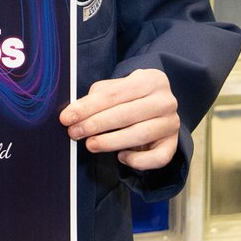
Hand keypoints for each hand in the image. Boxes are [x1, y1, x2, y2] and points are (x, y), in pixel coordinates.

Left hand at [58, 68, 178, 171]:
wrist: (158, 106)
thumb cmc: (130, 98)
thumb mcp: (116, 89)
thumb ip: (97, 97)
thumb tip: (75, 112)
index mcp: (151, 80)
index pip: (114, 94)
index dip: (88, 107)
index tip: (67, 117)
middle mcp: (165, 100)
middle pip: (126, 114)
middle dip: (95, 124)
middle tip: (74, 133)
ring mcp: (172, 123)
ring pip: (140, 134)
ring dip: (111, 142)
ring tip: (90, 144)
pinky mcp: (173, 144)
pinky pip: (158, 157)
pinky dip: (138, 160)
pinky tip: (121, 157)